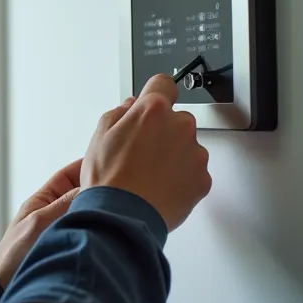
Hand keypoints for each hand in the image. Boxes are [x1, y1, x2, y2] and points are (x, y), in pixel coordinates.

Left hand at [0, 98, 135, 287]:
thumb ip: (64, 205)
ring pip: (89, 212)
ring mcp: (64, 229)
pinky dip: (102, 227)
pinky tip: (116, 227)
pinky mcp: (71, 246)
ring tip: (124, 202)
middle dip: (100, 186)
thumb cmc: (13, 254)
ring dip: (102, 208)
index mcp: (44, 199)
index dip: (88, 165)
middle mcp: (55, 211)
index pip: (70, 175)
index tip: (108, 157)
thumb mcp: (39, 223)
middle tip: (123, 179)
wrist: (4, 286)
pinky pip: (90, 231)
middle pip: (83, 192)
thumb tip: (91, 186)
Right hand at [82, 74, 211, 230]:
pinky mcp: (203, 178)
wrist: (123, 218)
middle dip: (162, 131)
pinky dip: (182, 178)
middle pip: (176, 118)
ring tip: (149, 174)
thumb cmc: (110, 180)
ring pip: (187, 146)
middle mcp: (180, 126)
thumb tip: (131, 106)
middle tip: (141, 152)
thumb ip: (119, 113)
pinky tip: (160, 187)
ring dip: (174, 155)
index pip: (163, 84)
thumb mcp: (99, 136)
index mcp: (153, 110)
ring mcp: (195, 153)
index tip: (153, 104)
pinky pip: (194, 171)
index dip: (155, 94)